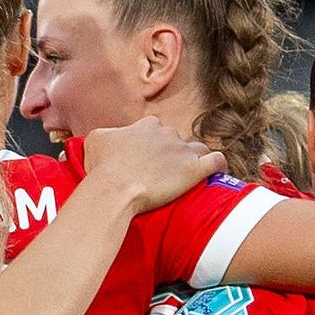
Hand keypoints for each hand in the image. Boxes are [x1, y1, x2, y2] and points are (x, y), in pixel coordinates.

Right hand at [81, 117, 217, 212]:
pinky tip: (218, 170)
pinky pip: (216, 160)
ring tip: (187, 174)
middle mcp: (167, 134)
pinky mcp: (194, 169)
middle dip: (171, 153)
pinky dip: (219, 164)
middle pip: (175, 140)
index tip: (146, 159)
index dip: (151, 144)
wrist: (115, 189)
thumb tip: (109, 137)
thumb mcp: (95, 140)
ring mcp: (182, 151)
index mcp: (146, 126)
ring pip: (198, 148)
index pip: (155, 130)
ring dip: (194, 158)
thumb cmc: (101, 168)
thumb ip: (107, 134)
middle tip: (161, 173)